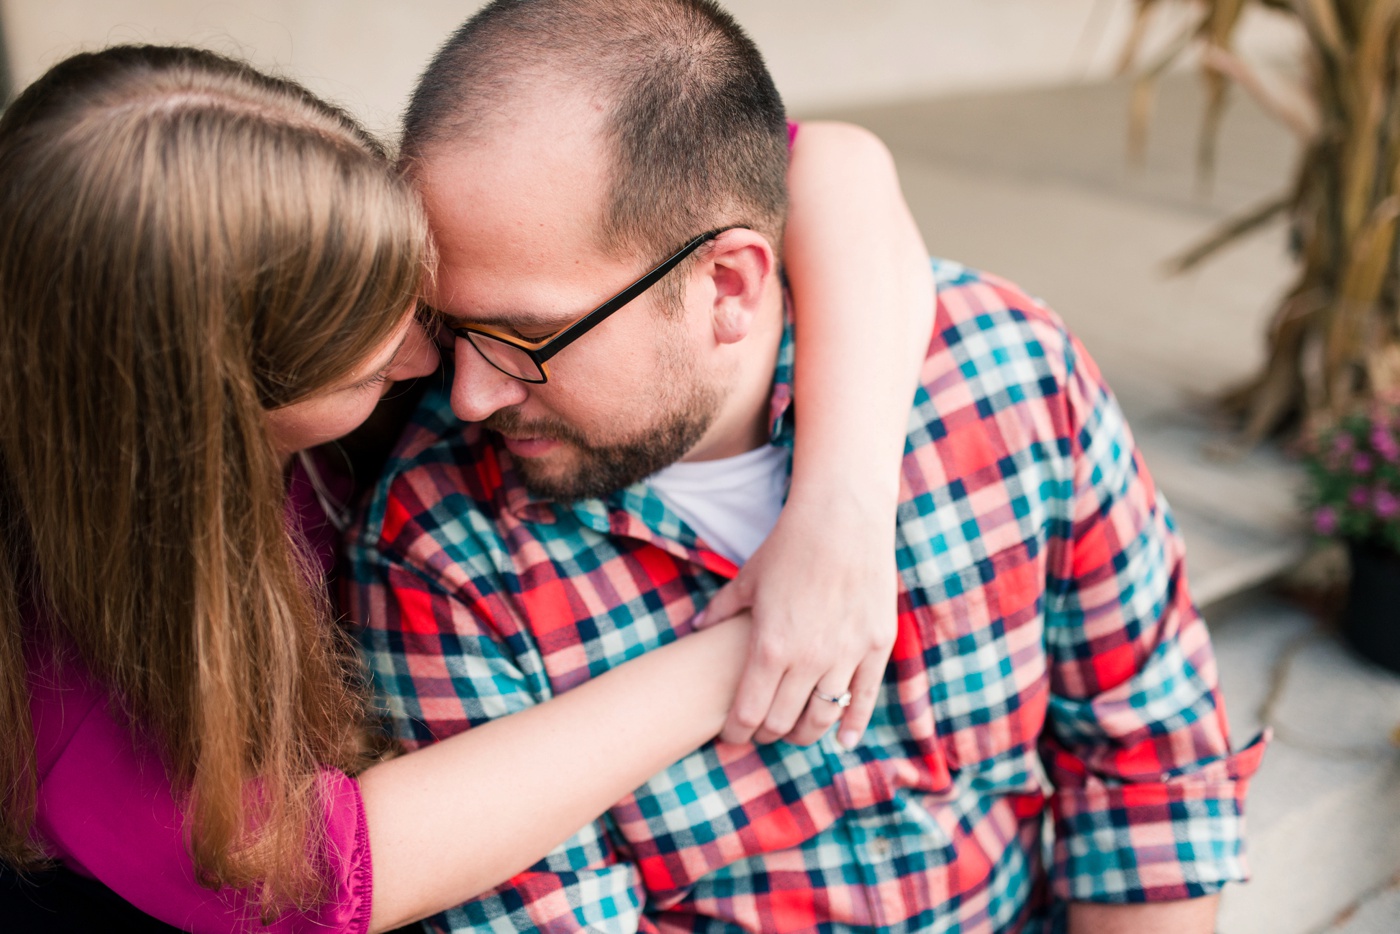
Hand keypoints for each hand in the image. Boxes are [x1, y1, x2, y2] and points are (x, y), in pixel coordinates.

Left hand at [697, 490, 896, 747]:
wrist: (843, 517)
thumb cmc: (790, 545)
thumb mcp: (748, 578)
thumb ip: (721, 609)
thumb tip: (695, 628)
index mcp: (769, 646)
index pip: (748, 713)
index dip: (736, 732)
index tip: (732, 735)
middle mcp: (808, 659)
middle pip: (783, 722)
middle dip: (768, 734)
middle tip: (762, 731)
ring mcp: (846, 654)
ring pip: (823, 718)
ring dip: (806, 733)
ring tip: (797, 732)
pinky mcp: (877, 646)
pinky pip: (864, 698)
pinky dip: (853, 725)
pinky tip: (843, 738)